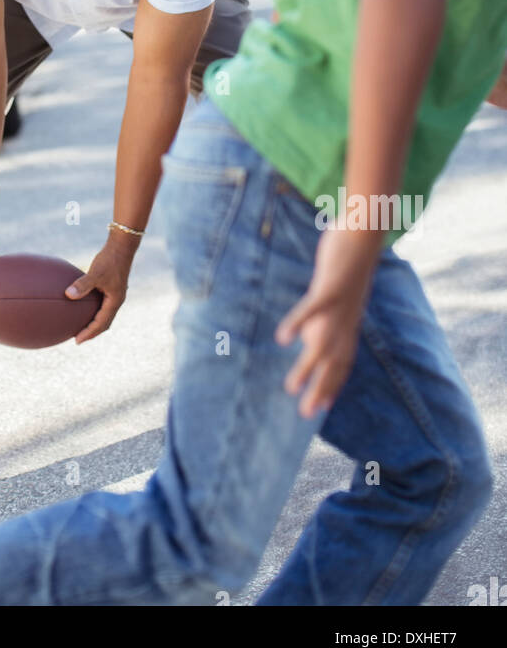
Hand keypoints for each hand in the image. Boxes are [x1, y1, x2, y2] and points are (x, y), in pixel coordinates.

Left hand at [64, 237, 134, 342]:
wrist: (122, 246)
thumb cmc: (109, 259)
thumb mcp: (95, 272)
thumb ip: (83, 284)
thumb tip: (68, 295)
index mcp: (115, 301)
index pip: (101, 323)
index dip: (88, 333)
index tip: (76, 340)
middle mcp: (117, 300)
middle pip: (105, 323)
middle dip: (92, 332)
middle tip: (77, 338)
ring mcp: (116, 294)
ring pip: (105, 315)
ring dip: (94, 323)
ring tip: (81, 327)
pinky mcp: (113, 288)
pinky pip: (104, 306)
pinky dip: (95, 312)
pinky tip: (85, 308)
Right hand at [274, 223, 374, 417]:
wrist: (365, 234)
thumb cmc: (348, 261)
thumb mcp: (336, 294)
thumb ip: (325, 317)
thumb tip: (308, 338)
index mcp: (349, 322)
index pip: (343, 361)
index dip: (333, 385)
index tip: (322, 407)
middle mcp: (347, 320)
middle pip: (334, 362)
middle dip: (320, 389)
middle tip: (306, 414)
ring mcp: (339, 305)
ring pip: (322, 343)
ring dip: (307, 367)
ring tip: (291, 388)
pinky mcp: (330, 287)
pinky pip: (313, 309)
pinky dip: (298, 324)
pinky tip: (282, 338)